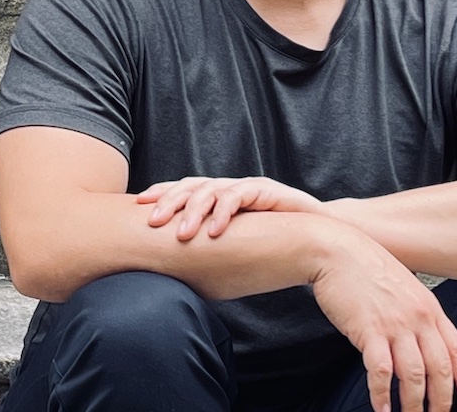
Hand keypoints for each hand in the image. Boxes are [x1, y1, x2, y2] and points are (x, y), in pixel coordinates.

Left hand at [137, 175, 322, 240]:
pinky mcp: (266, 191)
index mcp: (217, 198)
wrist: (319, 235)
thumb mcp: (234, 246)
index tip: (137, 206)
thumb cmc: (272, 245)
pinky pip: (240, 196)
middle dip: (169, 201)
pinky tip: (214, 230)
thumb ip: (209, 250)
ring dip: (194, 211)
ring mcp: (247, 187)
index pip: (182, 190)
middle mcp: (229, 188)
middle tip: (152, 222)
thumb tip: (175, 271)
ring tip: (182, 232)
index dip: (160, 194)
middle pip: (191, 186)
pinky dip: (225, 212)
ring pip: (212, 190)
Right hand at [311, 231, 456, 411]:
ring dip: (412, 403)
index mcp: (429, 306)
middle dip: (440, 400)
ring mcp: (394, 325)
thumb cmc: (361, 264)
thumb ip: (413, 311)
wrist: (334, 249)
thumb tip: (415, 338)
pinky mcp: (369, 331)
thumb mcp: (401, 283)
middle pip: (439, 369)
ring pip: (413, 376)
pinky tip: (381, 406)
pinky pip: (381, 372)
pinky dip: (382, 394)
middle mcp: (417, 318)